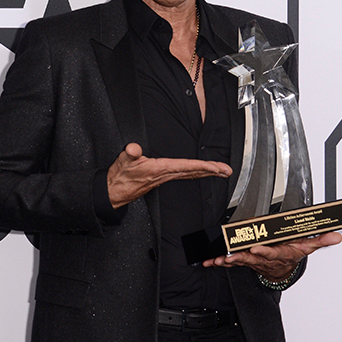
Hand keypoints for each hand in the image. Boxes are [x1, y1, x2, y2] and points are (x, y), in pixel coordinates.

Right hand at [107, 142, 231, 208]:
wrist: (114, 192)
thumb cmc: (120, 178)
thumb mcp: (123, 162)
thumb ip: (129, 154)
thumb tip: (134, 148)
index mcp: (160, 169)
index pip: (186, 167)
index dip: (203, 166)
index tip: (217, 167)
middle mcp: (165, 175)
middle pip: (194, 173)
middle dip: (211, 172)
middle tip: (227, 171)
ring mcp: (164, 178)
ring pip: (190, 175)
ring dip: (206, 173)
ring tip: (220, 171)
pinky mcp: (161, 178)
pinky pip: (184, 175)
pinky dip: (195, 173)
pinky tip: (199, 172)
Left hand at [200, 231, 341, 280]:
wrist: (283, 267)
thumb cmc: (292, 252)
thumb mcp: (308, 245)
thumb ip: (320, 239)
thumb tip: (336, 236)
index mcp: (280, 253)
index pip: (273, 252)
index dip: (264, 251)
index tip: (255, 248)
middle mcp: (265, 257)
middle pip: (252, 257)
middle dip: (240, 257)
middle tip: (230, 255)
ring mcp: (254, 259)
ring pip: (240, 260)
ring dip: (228, 260)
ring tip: (218, 259)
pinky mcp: (245, 259)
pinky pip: (232, 260)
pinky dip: (221, 261)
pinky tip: (211, 261)